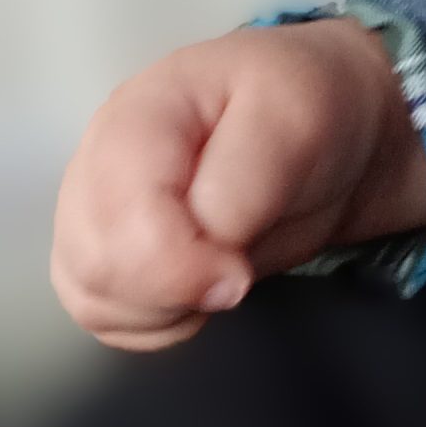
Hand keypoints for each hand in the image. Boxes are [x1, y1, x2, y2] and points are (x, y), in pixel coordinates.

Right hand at [50, 20, 425, 349]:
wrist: (332, 126)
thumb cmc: (311, 106)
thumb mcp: (302, 120)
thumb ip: (247, 184)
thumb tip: (208, 245)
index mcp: (142, 112)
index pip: (121, 214)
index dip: (180, 264)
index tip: (237, 268)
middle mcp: (103, 157)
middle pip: (97, 263)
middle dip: (174, 289)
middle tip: (237, 265)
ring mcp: (99, 205)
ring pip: (93, 296)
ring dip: (165, 308)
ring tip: (222, 266)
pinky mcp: (110, 249)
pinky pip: (104, 314)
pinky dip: (156, 321)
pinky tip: (197, 285)